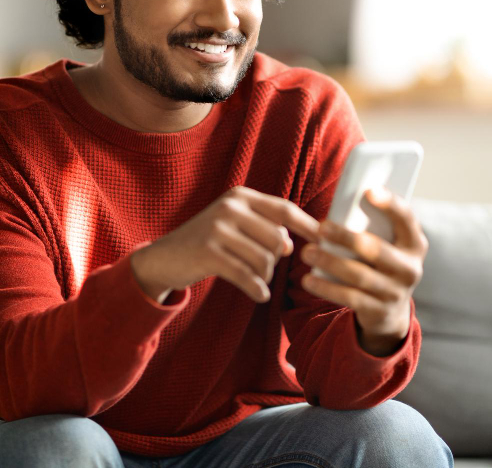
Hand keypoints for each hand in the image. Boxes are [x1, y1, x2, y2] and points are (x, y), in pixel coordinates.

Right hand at [132, 186, 320, 303]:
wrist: (164, 257)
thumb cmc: (207, 242)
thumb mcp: (234, 225)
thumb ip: (263, 228)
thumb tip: (290, 246)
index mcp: (240, 196)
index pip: (284, 210)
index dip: (308, 226)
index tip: (327, 240)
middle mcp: (230, 207)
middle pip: (277, 239)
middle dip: (276, 260)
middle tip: (263, 269)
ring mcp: (218, 228)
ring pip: (263, 259)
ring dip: (264, 276)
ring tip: (254, 279)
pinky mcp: (209, 252)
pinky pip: (246, 275)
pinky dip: (256, 289)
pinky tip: (259, 295)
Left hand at [298, 188, 426, 349]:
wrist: (390, 312)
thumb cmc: (381, 264)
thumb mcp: (388, 246)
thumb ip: (374, 228)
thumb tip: (343, 202)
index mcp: (415, 245)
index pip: (407, 219)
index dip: (391, 205)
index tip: (368, 191)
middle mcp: (410, 269)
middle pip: (376, 250)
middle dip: (346, 237)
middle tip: (321, 227)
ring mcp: (396, 293)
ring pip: (359, 275)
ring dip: (330, 262)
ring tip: (307, 252)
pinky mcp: (379, 312)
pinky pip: (350, 298)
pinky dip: (326, 288)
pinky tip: (308, 279)